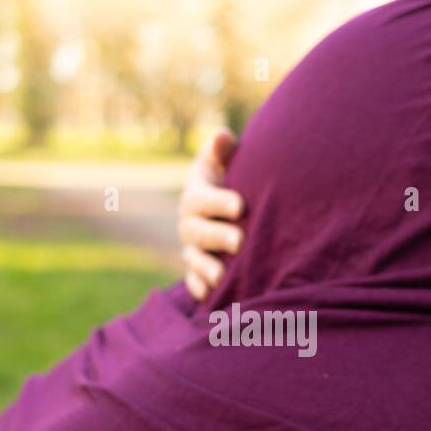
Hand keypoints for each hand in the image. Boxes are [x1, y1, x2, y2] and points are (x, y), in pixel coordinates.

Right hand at [178, 128, 243, 299]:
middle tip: (240, 241)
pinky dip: (199, 288)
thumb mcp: (226, 161)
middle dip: (216, 236)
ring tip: (222, 275)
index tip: (241, 205)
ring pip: (193, 258)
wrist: (233, 210)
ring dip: (205, 267)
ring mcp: (192, 248)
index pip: (200, 198)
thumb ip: (223, 150)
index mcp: (196, 195)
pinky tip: (210, 295)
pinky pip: (193, 281)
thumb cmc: (233, 179)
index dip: (217, 202)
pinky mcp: (197, 270)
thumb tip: (222, 136)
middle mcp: (189, 223)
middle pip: (196, 231)